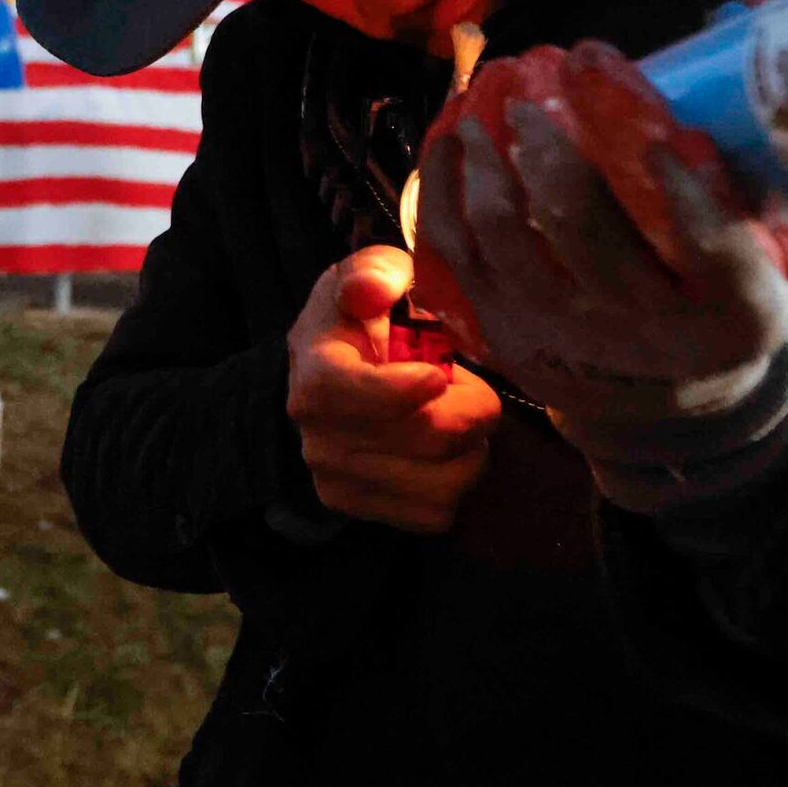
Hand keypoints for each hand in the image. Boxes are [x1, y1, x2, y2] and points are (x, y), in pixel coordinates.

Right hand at [286, 247, 501, 531]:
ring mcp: (338, 481)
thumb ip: (374, 272)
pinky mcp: (361, 510)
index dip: (405, 389)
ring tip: (458, 419)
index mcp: (316, 375)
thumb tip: (373, 290)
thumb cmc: (355, 325)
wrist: (321, 387)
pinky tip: (445, 454)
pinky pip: (436, 514)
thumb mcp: (363, 279)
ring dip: (471, 450)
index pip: (354, 394)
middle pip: (425, 438)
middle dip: (471, 410)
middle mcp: (319, 437)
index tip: (439, 372)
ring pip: (442, 485)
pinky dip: (456, 484)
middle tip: (470, 386)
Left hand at [413, 42, 787, 445]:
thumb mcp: (782, 232)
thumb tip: (742, 13)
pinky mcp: (511, 340)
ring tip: (481, 112)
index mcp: (737, 312)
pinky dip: (444, 197)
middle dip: (552, 158)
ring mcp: (573, 342)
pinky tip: (448, 145)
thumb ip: (769, 136)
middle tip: (529, 95)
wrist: (676, 401)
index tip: (663, 137)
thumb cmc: (727, 286)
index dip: (691, 200)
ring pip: (510, 247)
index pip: (717, 255)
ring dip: (486, 169)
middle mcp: (651, 336)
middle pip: (590, 240)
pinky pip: (457, 262)